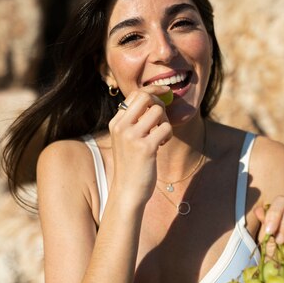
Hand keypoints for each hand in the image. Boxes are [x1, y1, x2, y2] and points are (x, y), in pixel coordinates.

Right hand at [108, 85, 172, 206]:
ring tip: (161, 135)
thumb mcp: (126, 140)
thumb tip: (154, 100)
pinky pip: (166, 128)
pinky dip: (168, 134)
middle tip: (162, 118)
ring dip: (165, 121)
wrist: (127, 192)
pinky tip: (162, 144)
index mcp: (116, 123)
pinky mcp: (146, 148)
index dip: (152, 90)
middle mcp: (121, 127)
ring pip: (158, 111)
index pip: (134, 95)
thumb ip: (134, 121)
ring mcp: (132, 137)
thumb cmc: (131, 165)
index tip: (164, 91)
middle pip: (145, 97)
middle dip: (160, 102)